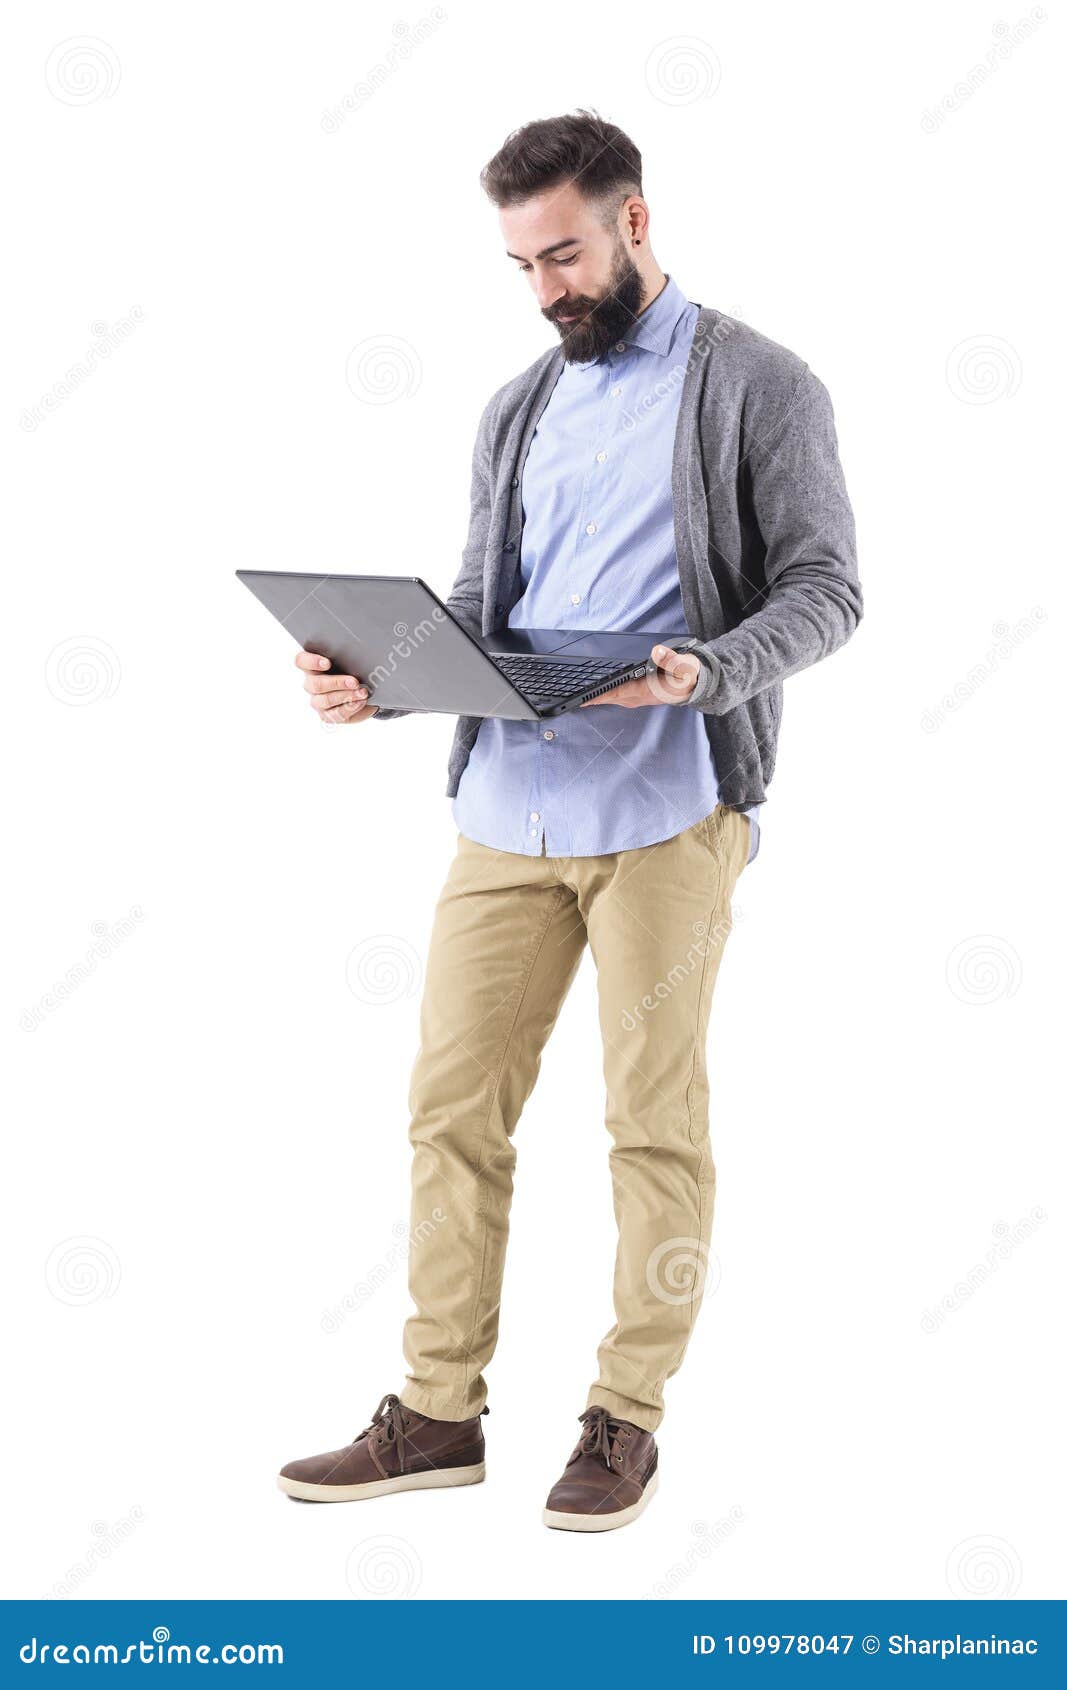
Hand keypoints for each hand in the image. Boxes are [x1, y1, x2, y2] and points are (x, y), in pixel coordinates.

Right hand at [296, 650, 377, 722]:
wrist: (365, 693)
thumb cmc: (354, 672)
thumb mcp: (351, 661)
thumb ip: (347, 657)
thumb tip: (357, 654)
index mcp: (312, 666)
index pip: (301, 661)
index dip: (311, 662)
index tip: (327, 663)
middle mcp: (312, 684)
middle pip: (315, 684)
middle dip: (336, 683)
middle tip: (354, 682)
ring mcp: (318, 701)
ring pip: (325, 700)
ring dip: (346, 696)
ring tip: (362, 692)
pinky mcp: (327, 715)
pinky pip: (336, 714)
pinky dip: (351, 707)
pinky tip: (361, 701)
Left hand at [580, 644, 700, 709]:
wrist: (696, 685)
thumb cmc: (689, 676)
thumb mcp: (685, 666)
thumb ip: (671, 659)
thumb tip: (656, 652)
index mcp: (646, 690)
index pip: (617, 692)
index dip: (598, 694)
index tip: (582, 697)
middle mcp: (637, 696)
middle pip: (607, 697)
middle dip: (589, 697)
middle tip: (569, 696)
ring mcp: (636, 697)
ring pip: (609, 697)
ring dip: (594, 696)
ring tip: (576, 694)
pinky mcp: (636, 694)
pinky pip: (614, 695)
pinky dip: (602, 693)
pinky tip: (593, 691)